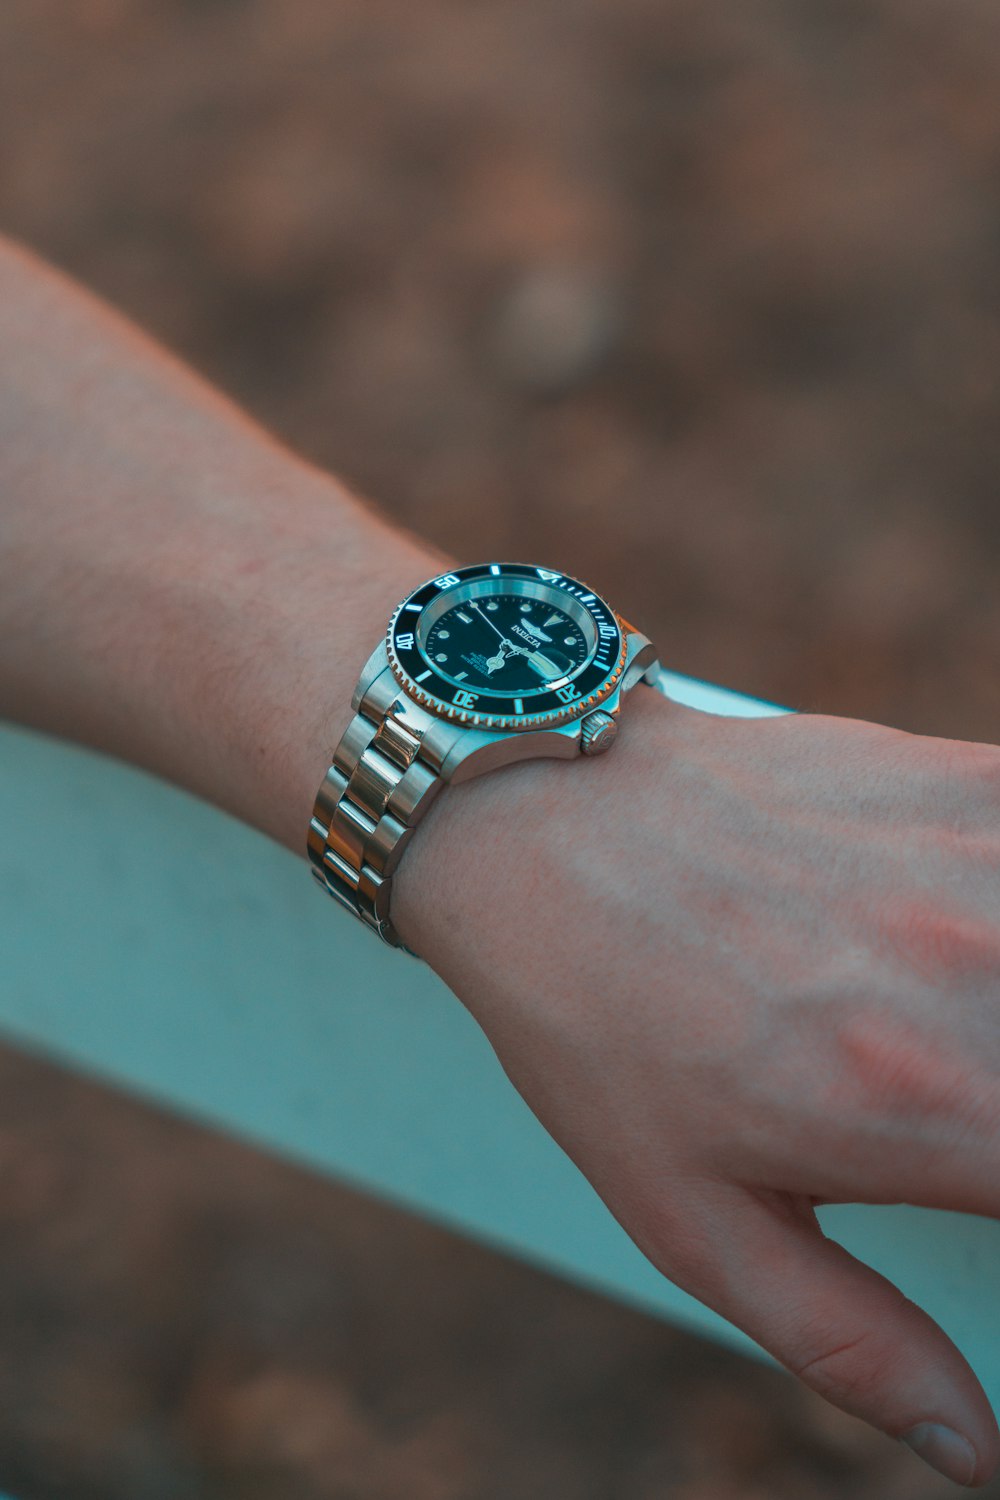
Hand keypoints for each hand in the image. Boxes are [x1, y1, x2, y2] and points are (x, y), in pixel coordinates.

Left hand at [392, 687, 999, 1485]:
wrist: (539, 831)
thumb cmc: (599, 1029)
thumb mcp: (694, 1217)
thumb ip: (853, 1343)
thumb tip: (980, 1449)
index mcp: (935, 1108)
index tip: (975, 1185)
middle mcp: (981, 975)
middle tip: (949, 1116)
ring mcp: (980, 862)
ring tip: (929, 1041)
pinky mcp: (962, 779)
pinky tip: (948, 946)